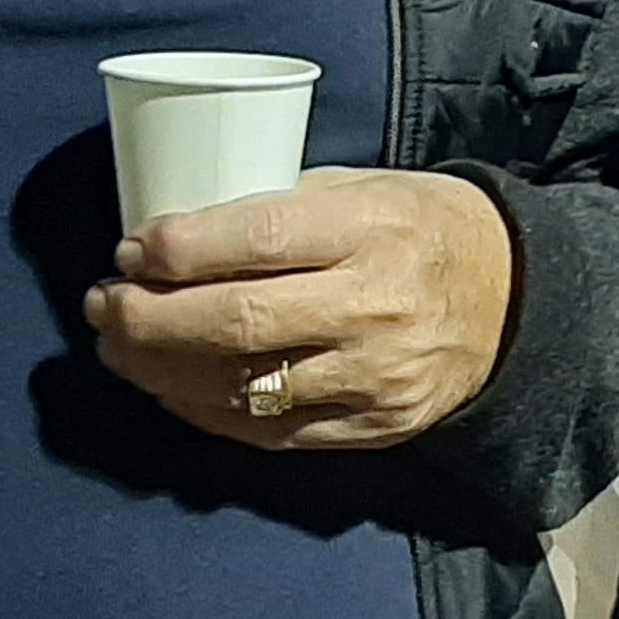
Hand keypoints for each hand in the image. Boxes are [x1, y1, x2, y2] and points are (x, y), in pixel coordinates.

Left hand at [86, 170, 515, 449]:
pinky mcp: (370, 427)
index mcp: (372, 227)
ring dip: (161, 371)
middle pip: (236, 321)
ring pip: (242, 385)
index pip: (256, 236)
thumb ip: (282, 207)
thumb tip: (175, 234)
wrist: (515, 303)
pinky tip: (170, 388)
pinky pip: (268, 431)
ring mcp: (372, 376)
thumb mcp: (365, 188)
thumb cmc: (421, 228)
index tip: (131, 249)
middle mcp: (374, 306)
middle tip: (104, 307)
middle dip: (148, 318)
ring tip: (120, 348)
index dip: (175, 248)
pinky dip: (205, 411)